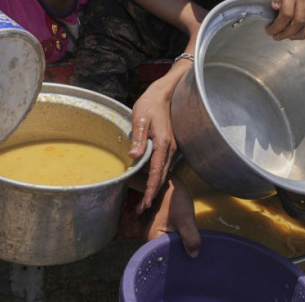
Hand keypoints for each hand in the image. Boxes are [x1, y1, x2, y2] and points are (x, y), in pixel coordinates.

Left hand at [130, 78, 176, 211]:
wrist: (164, 93)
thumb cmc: (150, 104)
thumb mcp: (140, 119)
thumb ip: (138, 138)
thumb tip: (134, 157)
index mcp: (163, 144)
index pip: (156, 173)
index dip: (150, 190)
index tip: (145, 204)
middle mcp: (170, 148)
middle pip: (161, 176)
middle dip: (152, 194)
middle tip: (141, 209)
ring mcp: (170, 147)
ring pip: (163, 172)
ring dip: (154, 187)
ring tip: (143, 201)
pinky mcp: (168, 145)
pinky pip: (162, 165)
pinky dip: (156, 176)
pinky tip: (148, 182)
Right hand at [143, 176, 200, 257]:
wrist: (171, 184)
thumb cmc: (175, 201)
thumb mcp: (186, 220)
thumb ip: (190, 237)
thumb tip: (194, 255)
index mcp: (152, 236)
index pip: (162, 256)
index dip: (175, 260)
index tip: (187, 264)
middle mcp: (151, 237)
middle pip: (165, 252)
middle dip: (179, 254)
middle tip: (192, 259)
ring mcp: (157, 233)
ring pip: (169, 245)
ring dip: (180, 247)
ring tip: (192, 253)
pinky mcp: (163, 229)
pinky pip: (171, 239)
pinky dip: (179, 242)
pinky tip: (189, 244)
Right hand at [256, 0, 304, 40]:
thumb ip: (299, 11)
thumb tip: (293, 33)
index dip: (304, 34)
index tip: (292, 38)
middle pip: (299, 21)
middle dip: (287, 33)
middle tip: (277, 36)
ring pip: (287, 15)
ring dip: (277, 27)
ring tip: (270, 30)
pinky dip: (273, 7)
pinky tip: (269, 11)